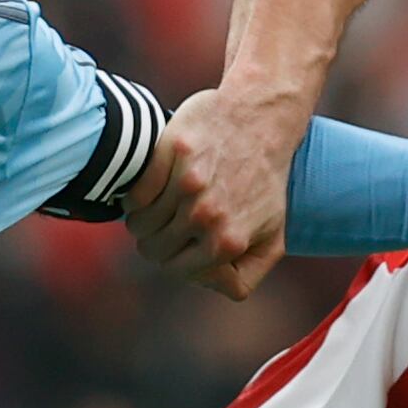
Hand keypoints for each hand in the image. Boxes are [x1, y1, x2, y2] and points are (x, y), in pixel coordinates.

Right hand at [126, 86, 310, 300]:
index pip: (174, 271)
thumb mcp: (272, 235)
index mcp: (227, 243)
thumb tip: (215, 287)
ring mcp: (188, 184)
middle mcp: (206, 217)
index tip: (177, 245)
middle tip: (164, 225)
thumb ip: (246, 273)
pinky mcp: (171, 153)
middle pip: (151, 250)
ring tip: (159, 205)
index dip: (172, 261)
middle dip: (154, 242)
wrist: (263, 119)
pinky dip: (137, 196)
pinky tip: (152, 187)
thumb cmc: (266, 180)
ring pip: (140, 224)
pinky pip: (136, 194)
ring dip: (143, 219)